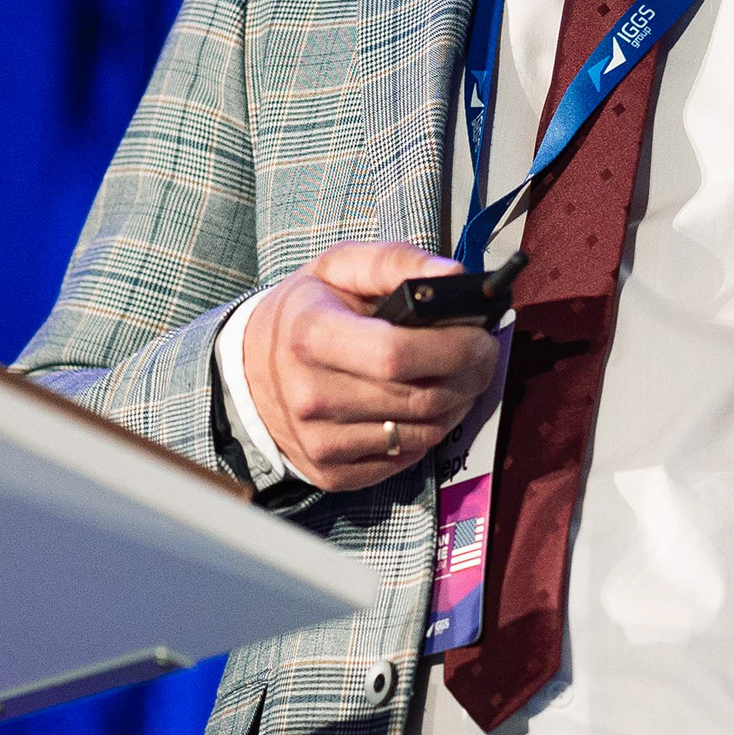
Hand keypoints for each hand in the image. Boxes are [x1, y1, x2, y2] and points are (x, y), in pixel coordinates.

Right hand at [244, 244, 501, 491]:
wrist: (251, 368)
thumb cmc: (308, 311)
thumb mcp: (340, 267)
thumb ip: (397, 262)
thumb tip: (454, 277)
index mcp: (310, 336)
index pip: (396, 354)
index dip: (452, 346)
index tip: (478, 333)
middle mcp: (310, 396)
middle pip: (420, 397)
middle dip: (469, 374)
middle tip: (482, 353)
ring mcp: (319, 442)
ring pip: (423, 432)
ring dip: (456, 404)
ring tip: (455, 376)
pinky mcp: (332, 473)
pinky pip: (405, 458)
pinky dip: (427, 432)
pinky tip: (420, 406)